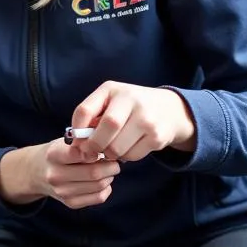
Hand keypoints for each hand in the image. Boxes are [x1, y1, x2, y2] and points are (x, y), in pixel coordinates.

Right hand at [0, 140, 120, 209]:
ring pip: (99, 186)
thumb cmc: (57, 153)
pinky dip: (106, 188)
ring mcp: (62, 191)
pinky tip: (101, 182)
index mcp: (53, 155)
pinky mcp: (70, 203)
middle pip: (94, 173)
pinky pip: (99, 197)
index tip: (103, 148)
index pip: (80, 153)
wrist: (36, 172)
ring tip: (106, 170)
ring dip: (109, 177)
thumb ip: (83, 142)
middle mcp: (55, 175)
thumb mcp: (64, 141)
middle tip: (113, 161)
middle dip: (111, 166)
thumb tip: (109, 145)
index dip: (97, 150)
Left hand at [73, 81, 196, 161]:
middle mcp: (131, 100)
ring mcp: (147, 119)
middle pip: (106, 129)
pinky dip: (125, 157)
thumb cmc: (130, 106)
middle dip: (94, 145)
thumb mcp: (110, 101)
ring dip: (109, 154)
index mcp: (111, 89)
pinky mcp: (158, 137)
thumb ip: (92, 115)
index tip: (77, 140)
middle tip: (92, 152)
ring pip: (117, 147)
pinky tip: (127, 148)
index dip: (77, 130)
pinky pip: (132, 155)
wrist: (170, 109)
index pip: (84, 110)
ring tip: (111, 148)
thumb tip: (77, 141)